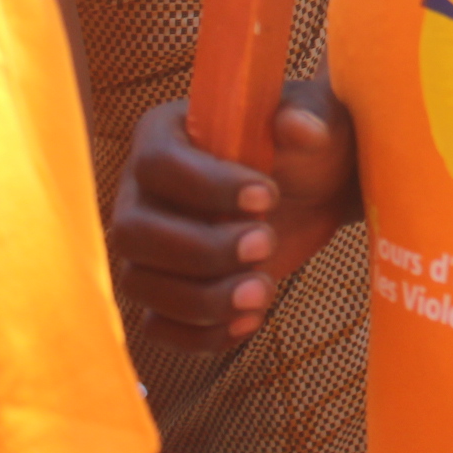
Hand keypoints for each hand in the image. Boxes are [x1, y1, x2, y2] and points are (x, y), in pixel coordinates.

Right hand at [108, 79, 359, 351]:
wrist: (318, 191)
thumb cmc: (307, 145)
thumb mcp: (317, 121)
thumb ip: (307, 119)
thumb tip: (300, 126)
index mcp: (164, 134)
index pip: (158, 164)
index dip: (206, 186)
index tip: (268, 197)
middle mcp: (141, 191)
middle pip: (135, 231)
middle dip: (200, 249)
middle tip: (265, 244)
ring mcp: (147, 246)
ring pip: (140, 282)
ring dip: (200, 298)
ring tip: (263, 292)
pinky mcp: (165, 291)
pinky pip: (158, 324)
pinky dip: (199, 333)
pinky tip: (248, 321)